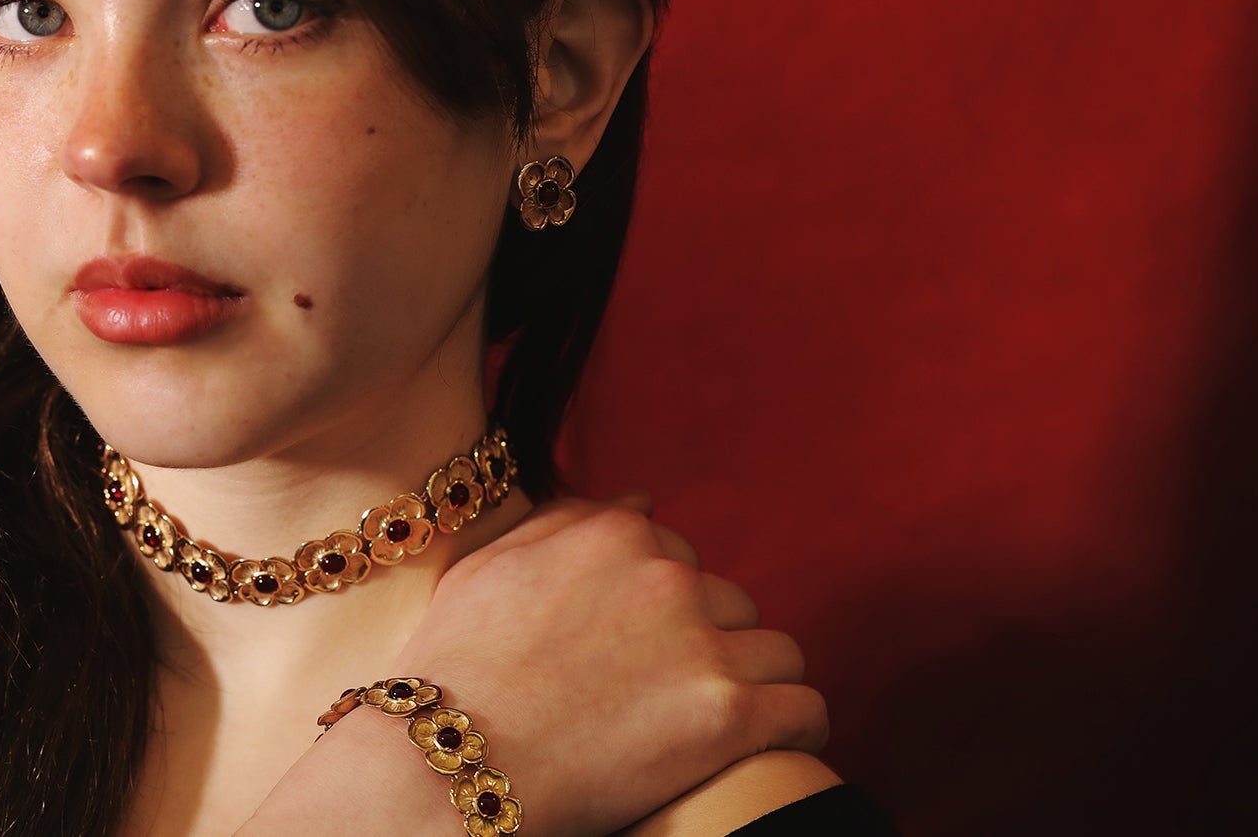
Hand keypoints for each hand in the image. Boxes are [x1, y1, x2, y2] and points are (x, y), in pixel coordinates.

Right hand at [383, 494, 827, 836]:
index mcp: (613, 533)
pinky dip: (795, 728)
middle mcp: (666, 575)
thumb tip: (644, 499)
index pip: (678, 555)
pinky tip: (767, 744)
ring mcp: (702, 644)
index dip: (663, 608)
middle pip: (731, 602)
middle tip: (667, 694)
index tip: (644, 649)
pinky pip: (806, 708)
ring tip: (717, 723)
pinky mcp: (730, 714)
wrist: (451, 758)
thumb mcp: (488, 566)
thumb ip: (565, 521)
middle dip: (709, 643)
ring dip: (755, 684)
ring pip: (778, 652)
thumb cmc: (456, 667)